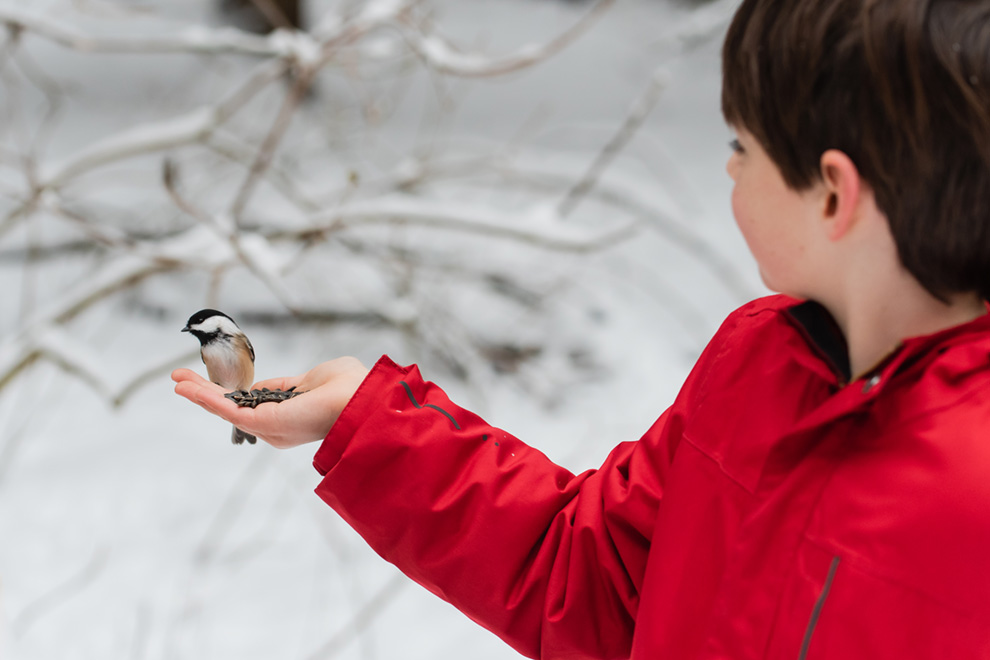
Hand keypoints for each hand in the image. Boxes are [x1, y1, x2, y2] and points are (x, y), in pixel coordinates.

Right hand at [172, 357, 368, 448]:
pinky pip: (229, 411)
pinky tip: (187, 388)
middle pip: (232, 409)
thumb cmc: (349, 387)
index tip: (211, 381)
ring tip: (176, 380)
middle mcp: (276, 426)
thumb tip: (263, 387)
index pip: (251, 404)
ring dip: (199, 394)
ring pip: (225, 410)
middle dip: (205, 393)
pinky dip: (206, 399)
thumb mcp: (314, 378)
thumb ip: (288, 383)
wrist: (362, 397)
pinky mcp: (264, 424)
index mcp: (289, 414)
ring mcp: (269, 427)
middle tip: (179, 379)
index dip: (230, 392)